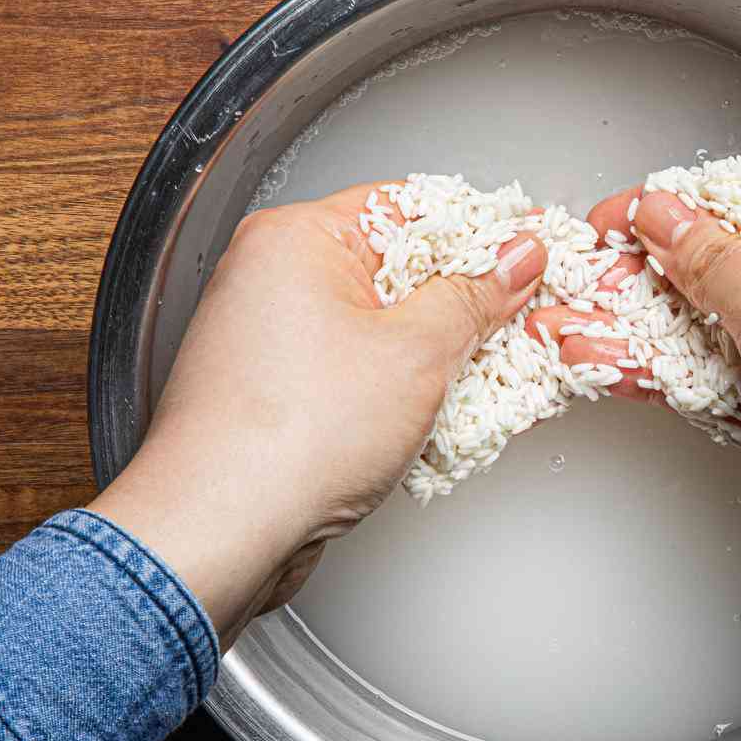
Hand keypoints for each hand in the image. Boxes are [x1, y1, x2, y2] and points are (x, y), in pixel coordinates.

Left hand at [94, 186, 546, 647]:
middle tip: (510, 320)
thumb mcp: (417, 353)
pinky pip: (349, 370)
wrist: (215, 535)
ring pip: (374, 325)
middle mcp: (270, 275)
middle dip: (456, 299)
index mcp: (296, 237)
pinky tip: (426, 419)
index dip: (477, 229)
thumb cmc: (287, 440)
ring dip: (428, 352)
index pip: (407, 205)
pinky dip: (390, 389)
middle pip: (392, 265)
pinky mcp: (270, 392)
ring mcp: (265, 336)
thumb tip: (513, 259)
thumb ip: (474, 296)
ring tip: (473, 377)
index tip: (525, 252)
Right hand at [548, 167, 740, 618]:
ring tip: (577, 327)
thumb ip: (711, 259)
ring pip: (722, 328)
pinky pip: (730, 380)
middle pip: (735, 262)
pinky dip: (675, 376)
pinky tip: (615, 369)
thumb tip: (665, 216)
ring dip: (650, 330)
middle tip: (590, 276)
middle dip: (654, 274)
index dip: (686, 203)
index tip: (624, 215)